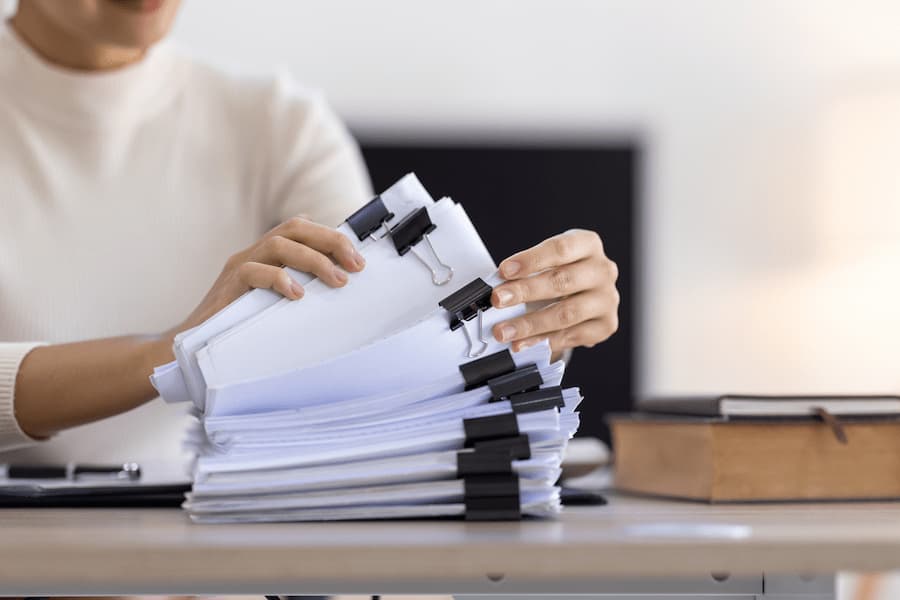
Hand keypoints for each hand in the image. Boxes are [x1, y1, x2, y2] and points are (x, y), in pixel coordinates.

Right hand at [173, 216, 365, 334]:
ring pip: (277, 244)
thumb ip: (302, 289)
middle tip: (356, 265)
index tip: (359, 260)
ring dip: (313, 260)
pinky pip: (252, 272)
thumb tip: (341, 288)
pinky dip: (279, 279)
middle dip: (330, 242)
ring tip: (337, 281)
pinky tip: (297, 294)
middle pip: (295, 228)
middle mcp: (254, 252)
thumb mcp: (279, 303)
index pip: (304, 229)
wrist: (194, 345)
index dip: (333, 237)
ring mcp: (239, 266)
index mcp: (269, 254)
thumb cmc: (242, 325)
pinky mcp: (227, 286)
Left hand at [490, 229, 618, 358]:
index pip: (560, 249)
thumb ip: (527, 271)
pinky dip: (544, 341)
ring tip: (504, 331)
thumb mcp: (548, 261)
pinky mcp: (606, 325)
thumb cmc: (562, 272)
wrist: (586, 293)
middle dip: (525, 292)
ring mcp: (607, 299)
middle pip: (562, 281)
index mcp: (588, 245)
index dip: (531, 260)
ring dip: (530, 324)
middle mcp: (602, 270)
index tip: (504, 271)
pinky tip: (524, 343)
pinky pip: (572, 336)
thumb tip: (497, 288)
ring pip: (566, 314)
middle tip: (498, 300)